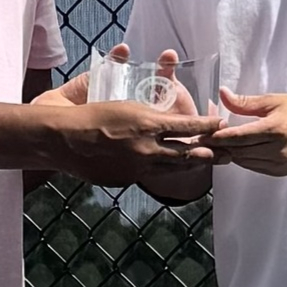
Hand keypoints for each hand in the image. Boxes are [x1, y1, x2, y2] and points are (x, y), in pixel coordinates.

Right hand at [39, 93, 213, 179]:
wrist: (63, 140)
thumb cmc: (91, 114)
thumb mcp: (126, 106)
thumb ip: (150, 115)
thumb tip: (168, 122)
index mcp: (149, 125)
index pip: (188, 126)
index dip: (206, 125)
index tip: (219, 123)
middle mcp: (148, 149)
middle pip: (186, 153)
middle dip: (207, 152)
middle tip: (223, 153)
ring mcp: (137, 168)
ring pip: (170, 167)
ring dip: (188, 164)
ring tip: (202, 163)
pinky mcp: (126, 180)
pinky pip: (147, 174)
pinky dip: (157, 169)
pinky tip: (162, 168)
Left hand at [206, 88, 286, 176]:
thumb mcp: (275, 100)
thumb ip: (246, 102)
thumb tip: (222, 94)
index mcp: (275, 130)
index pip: (237, 137)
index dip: (215, 136)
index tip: (198, 132)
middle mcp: (277, 151)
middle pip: (236, 151)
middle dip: (217, 145)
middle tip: (199, 137)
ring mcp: (279, 164)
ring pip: (242, 161)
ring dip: (228, 153)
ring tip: (213, 143)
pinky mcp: (280, 172)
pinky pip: (253, 166)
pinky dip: (242, 158)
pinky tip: (236, 149)